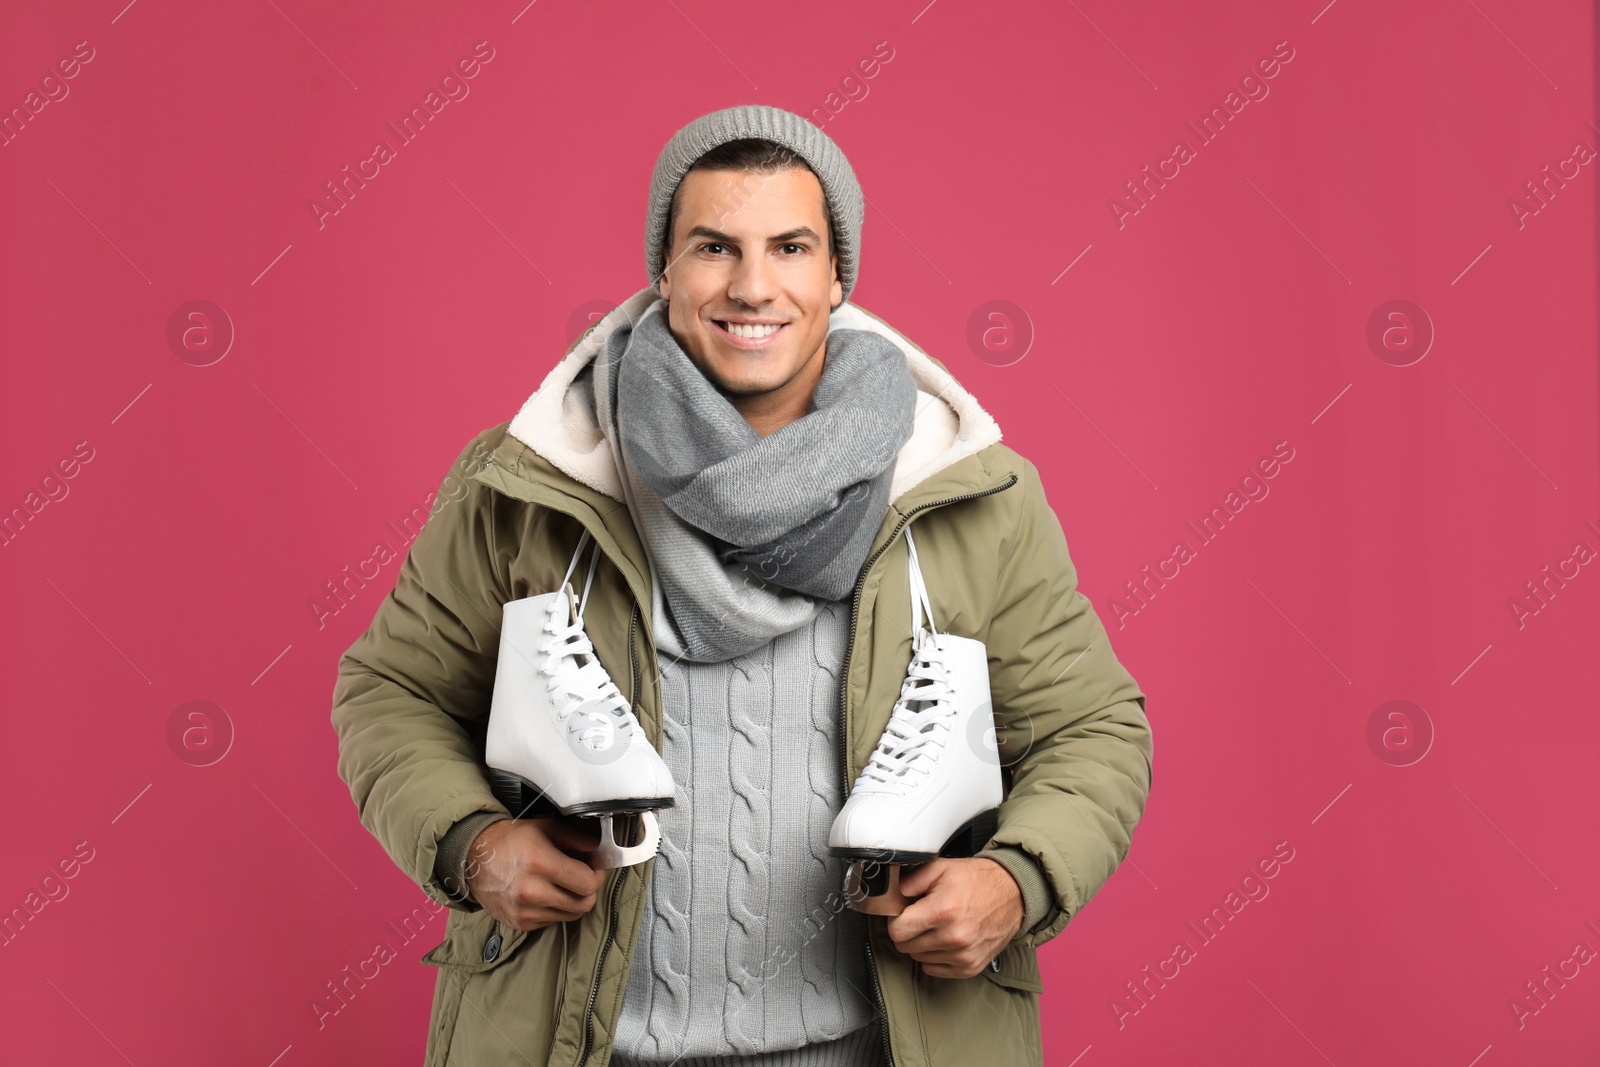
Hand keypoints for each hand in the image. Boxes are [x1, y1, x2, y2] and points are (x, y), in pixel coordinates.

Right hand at [464, 818, 607, 931]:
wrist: (474, 859)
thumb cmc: (511, 840)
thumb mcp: (545, 828)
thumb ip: (576, 838)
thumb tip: (599, 849)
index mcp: (540, 863)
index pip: (588, 883)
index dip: (597, 874)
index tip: (593, 867)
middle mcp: (531, 891)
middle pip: (584, 904)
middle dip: (588, 889)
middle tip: (582, 876)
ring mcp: (524, 911)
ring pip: (571, 915)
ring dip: (574, 900)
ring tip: (564, 884)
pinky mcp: (520, 924)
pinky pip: (553, 921)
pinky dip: (556, 908)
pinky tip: (546, 893)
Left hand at [885, 857, 1023, 978]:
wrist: (1013, 894)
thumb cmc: (976, 880)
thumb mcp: (941, 867)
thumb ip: (911, 880)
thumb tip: (893, 895)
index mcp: (942, 911)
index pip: (897, 931)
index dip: (896, 920)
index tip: (904, 914)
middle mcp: (953, 937)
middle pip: (906, 947)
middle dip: (908, 932)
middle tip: (922, 917)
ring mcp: (963, 955)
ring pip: (919, 959)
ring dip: (922, 944)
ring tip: (938, 926)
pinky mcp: (970, 967)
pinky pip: (935, 970)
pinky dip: (935, 956)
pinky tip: (945, 939)